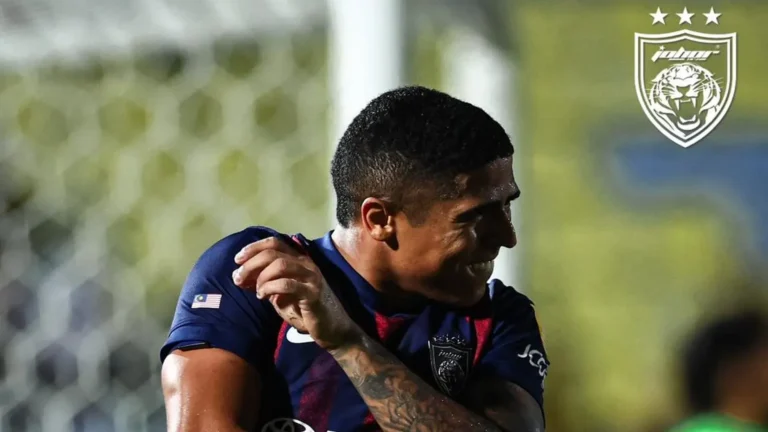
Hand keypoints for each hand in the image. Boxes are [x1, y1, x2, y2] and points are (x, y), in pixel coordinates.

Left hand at [232, 237, 360, 349]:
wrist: (333, 330)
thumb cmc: (306, 312)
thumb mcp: (282, 295)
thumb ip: (266, 283)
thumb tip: (242, 276)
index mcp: (299, 261)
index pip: (275, 243)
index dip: (254, 248)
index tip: (238, 259)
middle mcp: (306, 264)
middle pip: (274, 252)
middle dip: (251, 263)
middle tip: (237, 277)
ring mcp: (311, 277)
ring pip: (280, 264)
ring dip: (260, 276)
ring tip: (254, 290)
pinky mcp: (313, 293)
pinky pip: (287, 284)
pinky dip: (270, 288)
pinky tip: (263, 296)